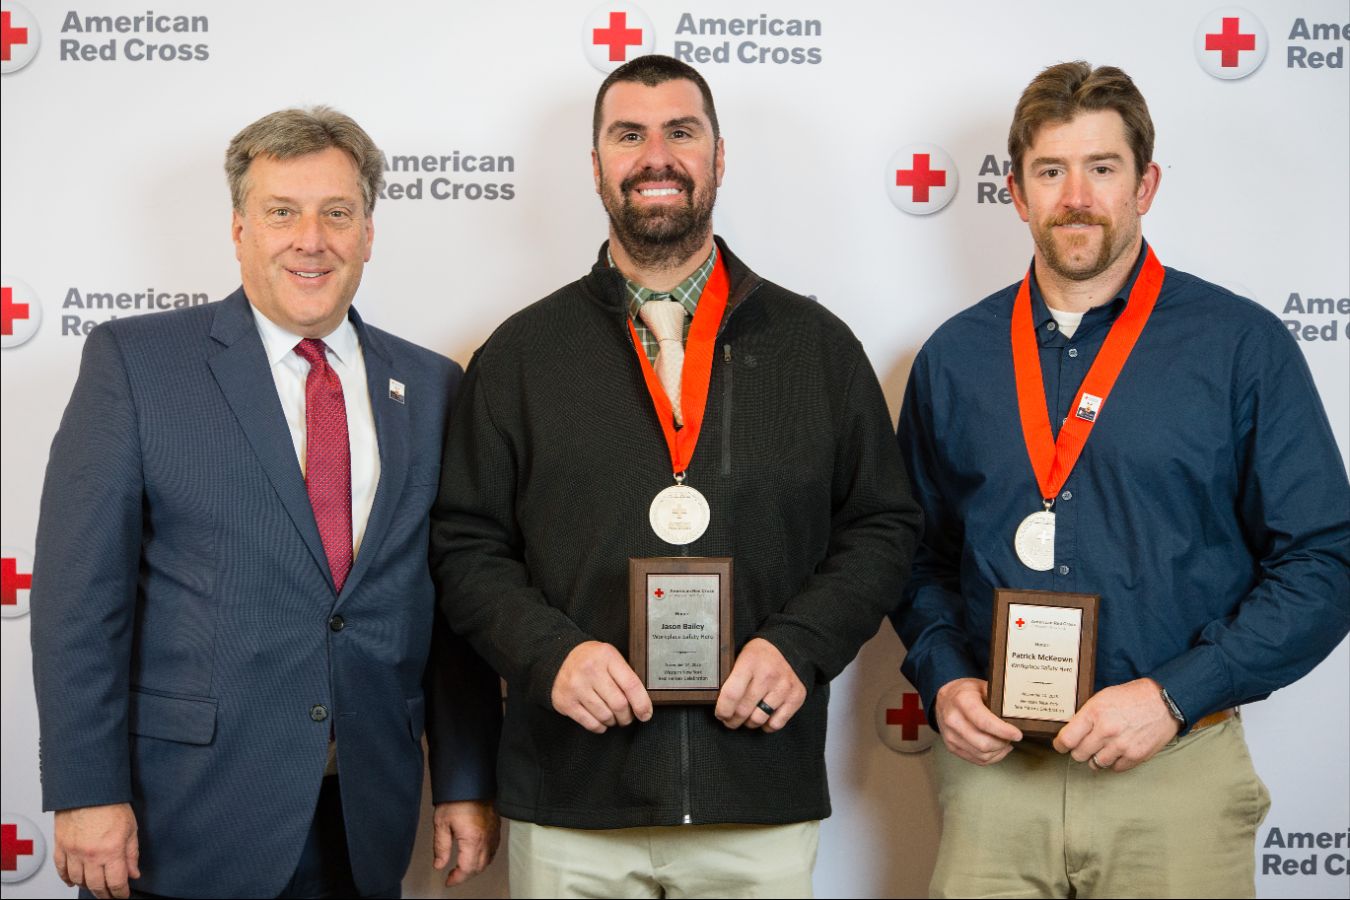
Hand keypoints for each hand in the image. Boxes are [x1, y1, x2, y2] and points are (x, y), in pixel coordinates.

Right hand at [53, 803, 139, 899]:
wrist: (88, 789)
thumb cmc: (111, 804)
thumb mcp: (131, 829)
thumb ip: (132, 854)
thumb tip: (133, 873)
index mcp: (111, 851)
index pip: (116, 882)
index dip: (120, 893)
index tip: (123, 895)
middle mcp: (90, 855)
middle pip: (96, 886)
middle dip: (105, 894)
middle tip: (110, 896)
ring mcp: (73, 852)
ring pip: (78, 880)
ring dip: (87, 887)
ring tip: (95, 888)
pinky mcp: (61, 846)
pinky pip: (61, 869)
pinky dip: (66, 878)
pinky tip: (72, 882)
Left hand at [433, 800, 499, 886]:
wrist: (471, 781)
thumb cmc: (457, 798)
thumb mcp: (441, 823)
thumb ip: (441, 847)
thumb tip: (439, 864)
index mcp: (472, 840)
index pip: (467, 869)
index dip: (457, 878)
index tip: (448, 881)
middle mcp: (486, 839)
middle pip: (479, 867)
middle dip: (466, 875)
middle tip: (453, 876)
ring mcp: (493, 833)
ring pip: (488, 860)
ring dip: (476, 868)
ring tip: (463, 867)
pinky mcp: (496, 827)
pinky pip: (494, 849)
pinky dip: (485, 857)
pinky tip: (476, 855)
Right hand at [551, 641, 652, 732]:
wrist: (559, 659)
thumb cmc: (591, 661)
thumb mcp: (610, 657)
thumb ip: (625, 674)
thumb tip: (643, 703)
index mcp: (606, 656)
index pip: (631, 685)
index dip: (642, 704)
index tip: (645, 714)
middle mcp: (590, 670)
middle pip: (619, 704)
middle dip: (627, 716)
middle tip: (627, 717)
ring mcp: (576, 686)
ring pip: (605, 716)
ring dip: (613, 721)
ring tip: (613, 717)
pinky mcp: (566, 702)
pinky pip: (590, 723)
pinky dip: (600, 726)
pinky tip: (601, 721)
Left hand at [714, 638, 805, 732]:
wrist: (789, 646)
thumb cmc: (760, 654)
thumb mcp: (742, 656)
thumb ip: (731, 676)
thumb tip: (716, 699)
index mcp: (750, 663)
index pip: (731, 694)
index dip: (722, 710)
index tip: (720, 714)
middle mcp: (767, 676)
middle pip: (743, 710)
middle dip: (732, 720)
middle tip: (730, 720)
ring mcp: (783, 687)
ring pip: (758, 719)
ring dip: (749, 723)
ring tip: (746, 718)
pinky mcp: (796, 697)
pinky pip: (776, 723)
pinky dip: (767, 726)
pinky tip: (763, 718)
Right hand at [932, 677, 1022, 764]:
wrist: (944, 699)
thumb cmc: (966, 692)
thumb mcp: (982, 686)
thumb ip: (998, 698)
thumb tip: (1018, 711)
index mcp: (962, 701)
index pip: (984, 722)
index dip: (1003, 731)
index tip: (1017, 734)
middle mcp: (953, 720)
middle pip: (983, 743)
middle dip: (1003, 743)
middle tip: (1012, 736)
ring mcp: (950, 735)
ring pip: (982, 754)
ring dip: (998, 751)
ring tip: (1005, 741)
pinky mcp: (951, 747)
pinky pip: (977, 760)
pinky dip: (991, 757)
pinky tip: (997, 748)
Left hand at [1054, 677, 1179, 771]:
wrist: (1164, 702)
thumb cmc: (1132, 697)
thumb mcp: (1102, 697)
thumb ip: (1086, 715)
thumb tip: (1071, 731)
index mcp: (1094, 713)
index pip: (1067, 739)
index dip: (1060, 745)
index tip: (1061, 746)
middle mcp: (1106, 731)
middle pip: (1079, 755)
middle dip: (1079, 751)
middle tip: (1085, 745)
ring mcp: (1121, 745)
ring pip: (1096, 764)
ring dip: (1096, 758)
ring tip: (1103, 747)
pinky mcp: (1136, 756)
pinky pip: (1115, 768)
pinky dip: (1114, 762)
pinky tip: (1117, 751)